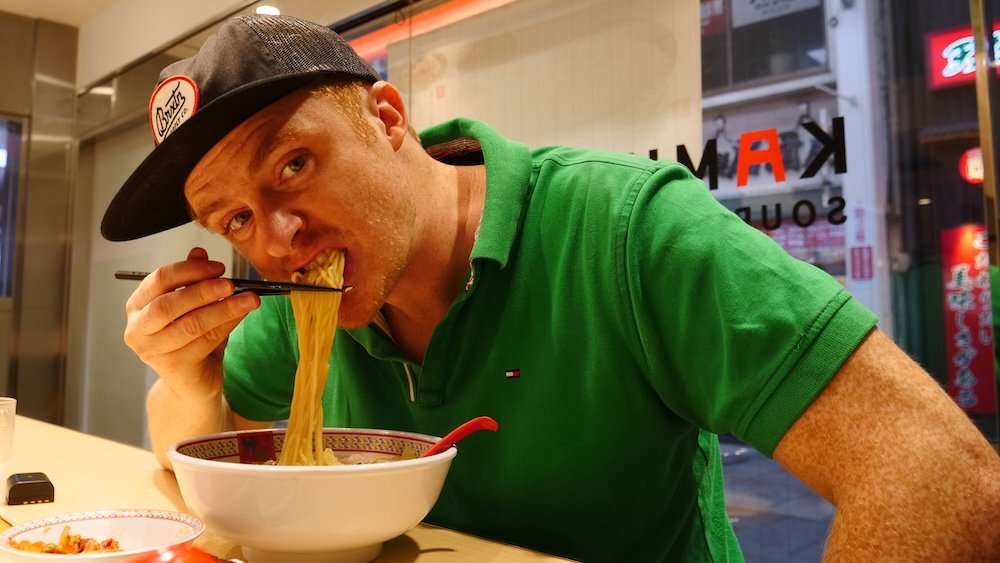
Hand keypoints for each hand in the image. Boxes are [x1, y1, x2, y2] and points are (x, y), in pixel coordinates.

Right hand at [123, 247, 258, 402]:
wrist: (192, 384)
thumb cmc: (191, 341)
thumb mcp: (193, 307)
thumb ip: (193, 280)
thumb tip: (199, 252)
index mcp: (137, 306)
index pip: (159, 279)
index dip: (190, 270)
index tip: (218, 266)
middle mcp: (137, 329)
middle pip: (169, 304)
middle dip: (203, 290)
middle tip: (230, 283)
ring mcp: (153, 352)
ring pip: (190, 324)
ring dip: (223, 308)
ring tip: (248, 299)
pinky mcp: (174, 368)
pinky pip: (205, 342)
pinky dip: (227, 325)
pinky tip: (242, 315)